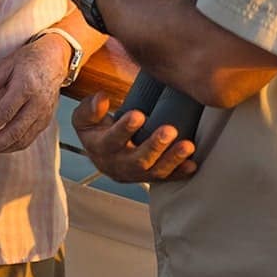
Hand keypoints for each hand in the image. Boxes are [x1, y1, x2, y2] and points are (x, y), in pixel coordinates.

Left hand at [0, 33, 67, 159]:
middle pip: (14, 132)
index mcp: (26, 87)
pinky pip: (29, 139)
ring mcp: (44, 114)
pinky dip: (13, 147)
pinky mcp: (46, 120)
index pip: (5, 112)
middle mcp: (37, 103)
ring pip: (22, 140)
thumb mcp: (7, 64)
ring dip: (1, 150)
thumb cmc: (29, 60)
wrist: (55, 59)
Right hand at [73, 92, 197, 182]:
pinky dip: (179, 172)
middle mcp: (118, 165)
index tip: (138, 114)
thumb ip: (90, 108)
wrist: (100, 154)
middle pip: (137, 160)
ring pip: (155, 171)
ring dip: (172, 159)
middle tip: (170, 130)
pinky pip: (165, 177)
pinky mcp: (149, 177)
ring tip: (188, 146)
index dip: (124, 129)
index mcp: (100, 148)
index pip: (111, 140)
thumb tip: (101, 98)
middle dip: (155, 146)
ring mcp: (135, 174)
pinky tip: (192, 164)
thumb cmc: (95, 130)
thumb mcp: (84, 118)